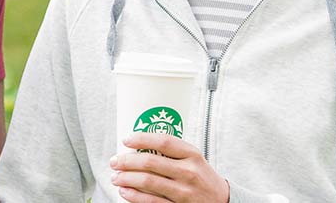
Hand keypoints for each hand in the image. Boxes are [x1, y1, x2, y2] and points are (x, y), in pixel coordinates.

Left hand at [109, 132, 228, 202]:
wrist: (221, 200)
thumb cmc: (201, 176)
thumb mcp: (193, 158)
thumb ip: (172, 151)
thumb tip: (137, 146)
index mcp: (192, 154)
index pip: (164, 141)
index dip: (142, 138)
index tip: (126, 140)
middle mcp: (189, 172)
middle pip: (151, 162)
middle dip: (126, 161)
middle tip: (114, 161)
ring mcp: (184, 191)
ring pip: (148, 181)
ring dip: (126, 178)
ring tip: (116, 177)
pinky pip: (151, 202)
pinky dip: (134, 196)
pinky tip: (125, 192)